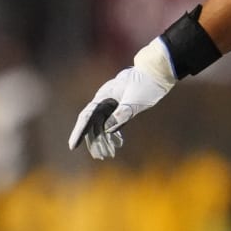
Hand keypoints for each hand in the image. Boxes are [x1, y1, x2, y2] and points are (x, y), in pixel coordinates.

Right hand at [67, 43, 176, 159]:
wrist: (158, 73)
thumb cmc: (147, 84)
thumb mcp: (135, 100)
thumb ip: (122, 114)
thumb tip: (107, 129)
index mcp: (103, 96)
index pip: (86, 117)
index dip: (78, 133)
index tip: (72, 147)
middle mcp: (104, 100)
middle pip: (93, 124)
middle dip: (95, 141)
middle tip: (100, 156)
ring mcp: (112, 103)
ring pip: (102, 124)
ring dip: (105, 139)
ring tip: (109, 154)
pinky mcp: (120, 106)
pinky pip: (112, 122)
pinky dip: (114, 133)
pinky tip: (118, 143)